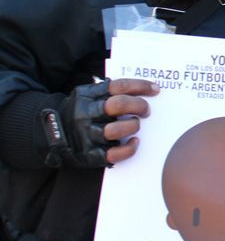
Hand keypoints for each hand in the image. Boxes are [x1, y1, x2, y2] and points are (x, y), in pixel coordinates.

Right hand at [41, 78, 158, 167]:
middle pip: (118, 105)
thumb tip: (144, 88)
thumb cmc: (81, 112)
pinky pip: (114, 153)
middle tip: (146, 111)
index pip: (118, 86)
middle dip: (138, 106)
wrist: (51, 134)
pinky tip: (134, 142)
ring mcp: (86, 134)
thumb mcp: (88, 95)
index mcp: (87, 95)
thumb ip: (108, 91)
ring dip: (132, 126)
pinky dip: (129, 149)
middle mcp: (85, 114)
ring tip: (135, 125)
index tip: (156, 90)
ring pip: (115, 130)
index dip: (140, 86)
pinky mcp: (90, 154)